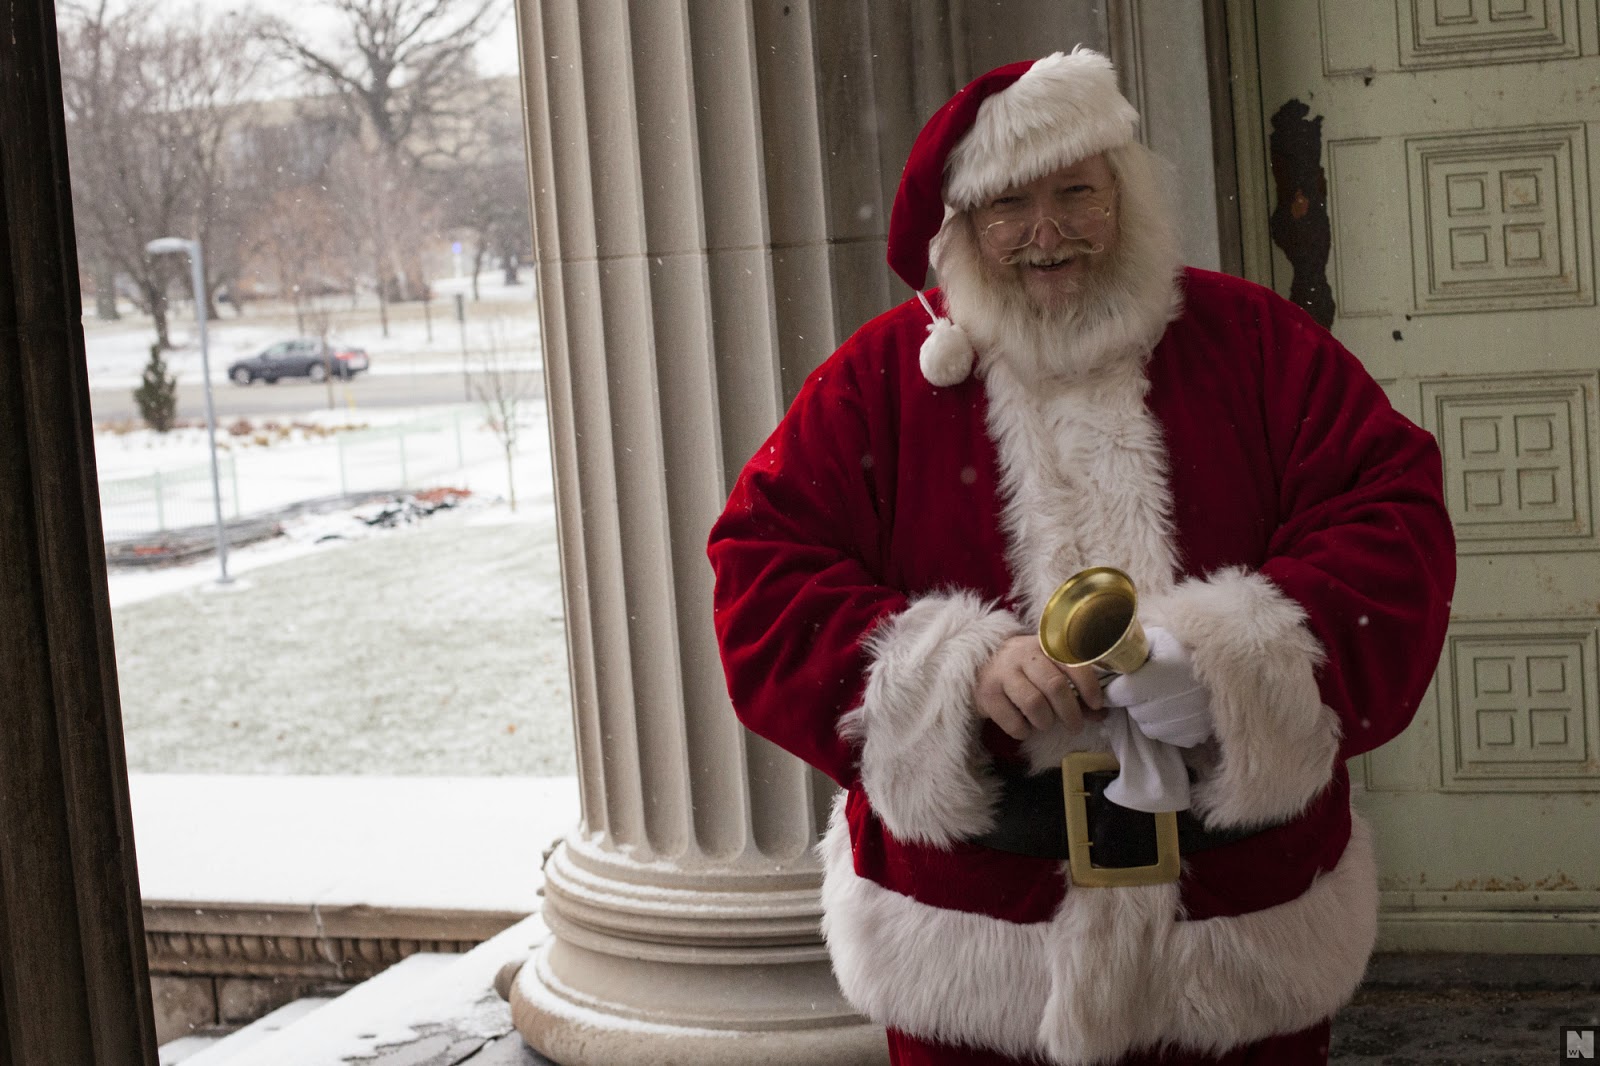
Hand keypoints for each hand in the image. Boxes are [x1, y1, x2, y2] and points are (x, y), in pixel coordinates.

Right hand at [974, 635, 1103, 740]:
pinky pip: (1012, 720)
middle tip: (1074, 726)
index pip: (1073, 662)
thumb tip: (1101, 714)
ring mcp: (1002, 672)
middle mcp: (1023, 655)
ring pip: (1034, 703)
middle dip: (1070, 712)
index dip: (1088, 686)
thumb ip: (1074, 690)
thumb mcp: (1048, 671)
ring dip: (1046, 722)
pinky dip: (1023, 730)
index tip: (1097, 704)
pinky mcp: (987, 693)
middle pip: (1055, 686)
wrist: (979, 667)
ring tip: (1046, 724)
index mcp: (1044, 646)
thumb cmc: (1023, 671)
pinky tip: (1024, 727)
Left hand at [1103, 626, 1212, 746]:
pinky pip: (1168, 736)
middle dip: (1134, 700)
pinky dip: (1167, 725)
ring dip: (1150, 715)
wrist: (1232, 660)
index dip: (1113, 689)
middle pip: (1134, 711)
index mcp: (1157, 675)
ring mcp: (1185, 722)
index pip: (1118, 694)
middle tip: (1147, 686)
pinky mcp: (1196, 735)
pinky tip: (1177, 708)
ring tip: (1164, 697)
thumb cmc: (1189, 645)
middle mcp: (1171, 702)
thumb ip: (1130, 648)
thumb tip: (1105, 659)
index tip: (1116, 683)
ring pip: (1149, 727)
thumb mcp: (1159, 637)